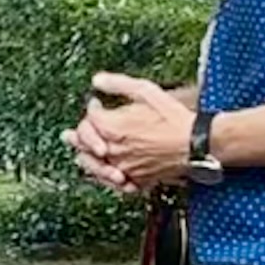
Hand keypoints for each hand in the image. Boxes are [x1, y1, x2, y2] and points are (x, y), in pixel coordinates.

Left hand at [71, 72, 192, 194]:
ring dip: (85, 158)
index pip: (90, 118)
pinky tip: (105, 172)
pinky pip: (113, 183)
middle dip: (77, 136)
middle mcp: (113, 150)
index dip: (92, 108)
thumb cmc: (174, 119)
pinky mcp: (136, 180)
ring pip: (93, 166)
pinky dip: (105, 177)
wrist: (196, 143)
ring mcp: (124, 167)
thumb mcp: (146, 91)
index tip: (97, 104)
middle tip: (68, 136)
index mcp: (113, 127)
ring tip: (79, 156)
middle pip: (84, 144)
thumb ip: (118, 85)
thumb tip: (97, 80)